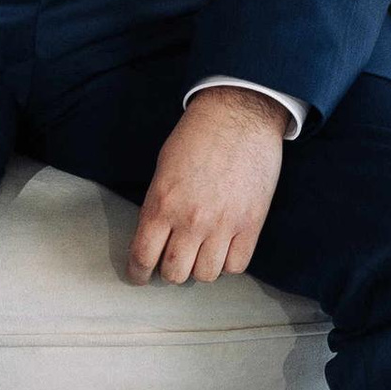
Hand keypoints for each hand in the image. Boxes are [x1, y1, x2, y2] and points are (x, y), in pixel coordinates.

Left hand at [124, 85, 291, 286]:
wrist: (240, 114)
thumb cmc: (198, 134)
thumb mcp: (164, 168)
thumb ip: (158, 203)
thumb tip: (156, 233)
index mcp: (161, 203)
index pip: (143, 257)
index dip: (138, 273)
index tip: (140, 275)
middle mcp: (190, 220)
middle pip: (174, 274)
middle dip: (170, 271)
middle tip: (173, 260)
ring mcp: (223, 224)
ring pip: (206, 275)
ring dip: (200, 268)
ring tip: (201, 253)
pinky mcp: (251, 224)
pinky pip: (237, 265)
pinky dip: (228, 263)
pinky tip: (224, 249)